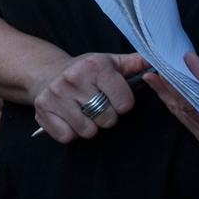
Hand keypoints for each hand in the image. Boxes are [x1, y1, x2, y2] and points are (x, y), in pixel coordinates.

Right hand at [28, 51, 150, 142]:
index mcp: (93, 66)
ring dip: (88, 126)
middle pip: (107, 119)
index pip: (125, 103)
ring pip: (88, 131)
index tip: (114, 98)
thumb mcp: (110, 62)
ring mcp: (55, 95)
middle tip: (96, 106)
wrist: (45, 72)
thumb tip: (156, 62)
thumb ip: (135, 63)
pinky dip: (70, 132)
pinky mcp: (42, 110)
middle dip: (106, 117)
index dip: (123, 105)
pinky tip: (69, 118)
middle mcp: (72, 78)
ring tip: (83, 112)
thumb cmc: (84, 71)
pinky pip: (67, 136)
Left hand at [143, 51, 198, 152]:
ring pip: (183, 115)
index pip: (189, 105)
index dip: (170, 86)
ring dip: (170, 95)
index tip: (156, 70)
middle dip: (165, 89)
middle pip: (182, 111)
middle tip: (148, 69)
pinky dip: (180, 101)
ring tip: (155, 75)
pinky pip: (191, 117)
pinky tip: (170, 87)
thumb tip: (187, 61)